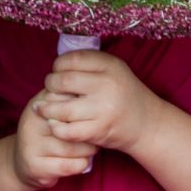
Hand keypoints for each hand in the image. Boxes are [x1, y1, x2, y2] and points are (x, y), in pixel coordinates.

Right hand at [10, 90, 97, 189]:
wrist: (21, 161)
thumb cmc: (47, 132)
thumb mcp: (54, 110)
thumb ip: (71, 99)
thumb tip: (96, 94)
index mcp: (39, 103)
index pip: (71, 101)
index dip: (87, 111)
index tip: (94, 117)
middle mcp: (32, 122)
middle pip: (74, 125)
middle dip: (91, 133)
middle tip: (97, 135)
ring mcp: (32, 145)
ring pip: (74, 147)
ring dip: (89, 151)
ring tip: (91, 149)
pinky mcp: (35, 166)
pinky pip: (70, 165)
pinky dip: (82, 165)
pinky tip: (83, 162)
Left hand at [37, 49, 162, 153]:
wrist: (147, 123)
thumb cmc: (123, 94)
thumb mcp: (114, 70)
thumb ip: (89, 65)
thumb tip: (55, 66)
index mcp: (110, 65)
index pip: (72, 59)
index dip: (58, 65)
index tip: (57, 71)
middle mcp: (107, 85)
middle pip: (63, 81)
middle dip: (50, 85)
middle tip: (50, 89)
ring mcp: (103, 109)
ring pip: (61, 108)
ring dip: (47, 108)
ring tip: (43, 107)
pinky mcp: (99, 131)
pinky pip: (67, 130)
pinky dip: (56, 127)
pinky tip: (55, 124)